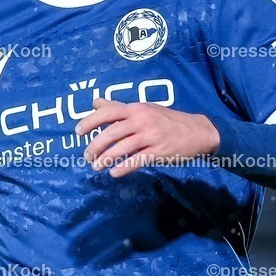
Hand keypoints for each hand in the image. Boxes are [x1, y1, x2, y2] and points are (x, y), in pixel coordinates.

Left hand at [76, 97, 220, 177]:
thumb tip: (95, 102)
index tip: (78, 132)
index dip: (90, 121)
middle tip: (87, 156)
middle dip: (95, 146)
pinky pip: (137, 161)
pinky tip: (114, 173)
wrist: (197, 131)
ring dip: (106, 159)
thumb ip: (118, 108)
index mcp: (136, 109)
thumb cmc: (165, 120)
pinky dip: (123, 168)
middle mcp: (142, 120)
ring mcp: (151, 136)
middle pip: (112, 133)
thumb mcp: (143, 109)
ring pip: (122, 148)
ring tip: (96, 167)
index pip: (108, 112)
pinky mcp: (159, 152)